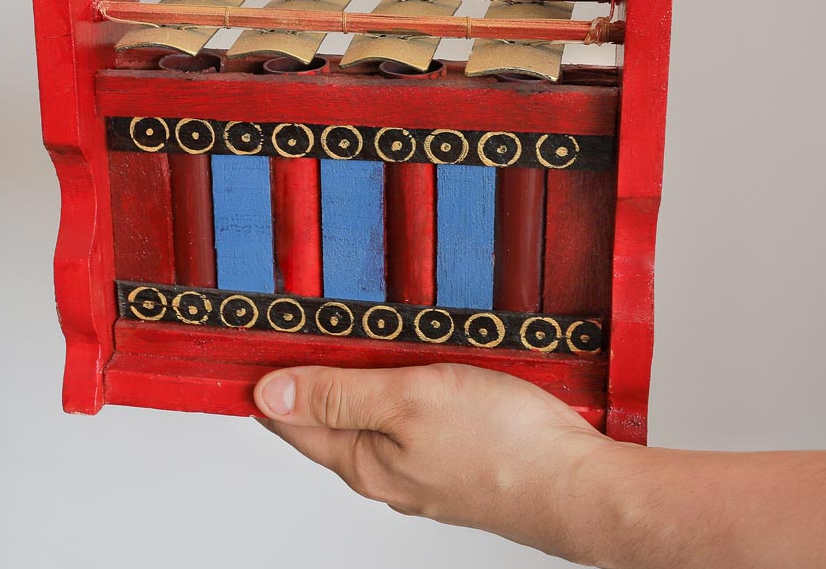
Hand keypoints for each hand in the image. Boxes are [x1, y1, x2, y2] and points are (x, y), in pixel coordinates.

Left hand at [254, 363, 617, 563]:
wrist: (578, 485)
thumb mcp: (407, 400)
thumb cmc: (501, 444)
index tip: (247, 351)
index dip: (267, 383)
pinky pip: (407, 424)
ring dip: (349, 387)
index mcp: (364, 460)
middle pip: (327, 422)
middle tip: (287, 339)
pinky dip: (392, 395)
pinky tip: (404, 376)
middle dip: (304, 383)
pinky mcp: (456, 460)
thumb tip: (269, 396)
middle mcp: (387, 471)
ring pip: (369, 421)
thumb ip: (337, 396)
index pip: (292, 421)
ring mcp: (423, 470)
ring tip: (337, 349)